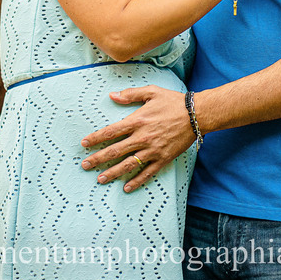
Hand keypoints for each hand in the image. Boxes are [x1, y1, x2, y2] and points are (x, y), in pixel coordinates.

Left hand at [79, 86, 195, 192]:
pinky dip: (136, 181)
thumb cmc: (173, 101)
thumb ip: (131, 94)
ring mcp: (152, 150)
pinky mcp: (163, 158)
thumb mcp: (151, 92)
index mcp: (137, 121)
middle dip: (98, 159)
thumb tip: (112, 95)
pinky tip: (126, 187)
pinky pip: (147, 173)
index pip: (110, 132)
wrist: (197, 114)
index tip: (84, 144)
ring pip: (128, 165)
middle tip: (85, 165)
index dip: (95, 139)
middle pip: (115, 151)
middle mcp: (142, 137)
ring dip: (112, 173)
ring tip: (100, 179)